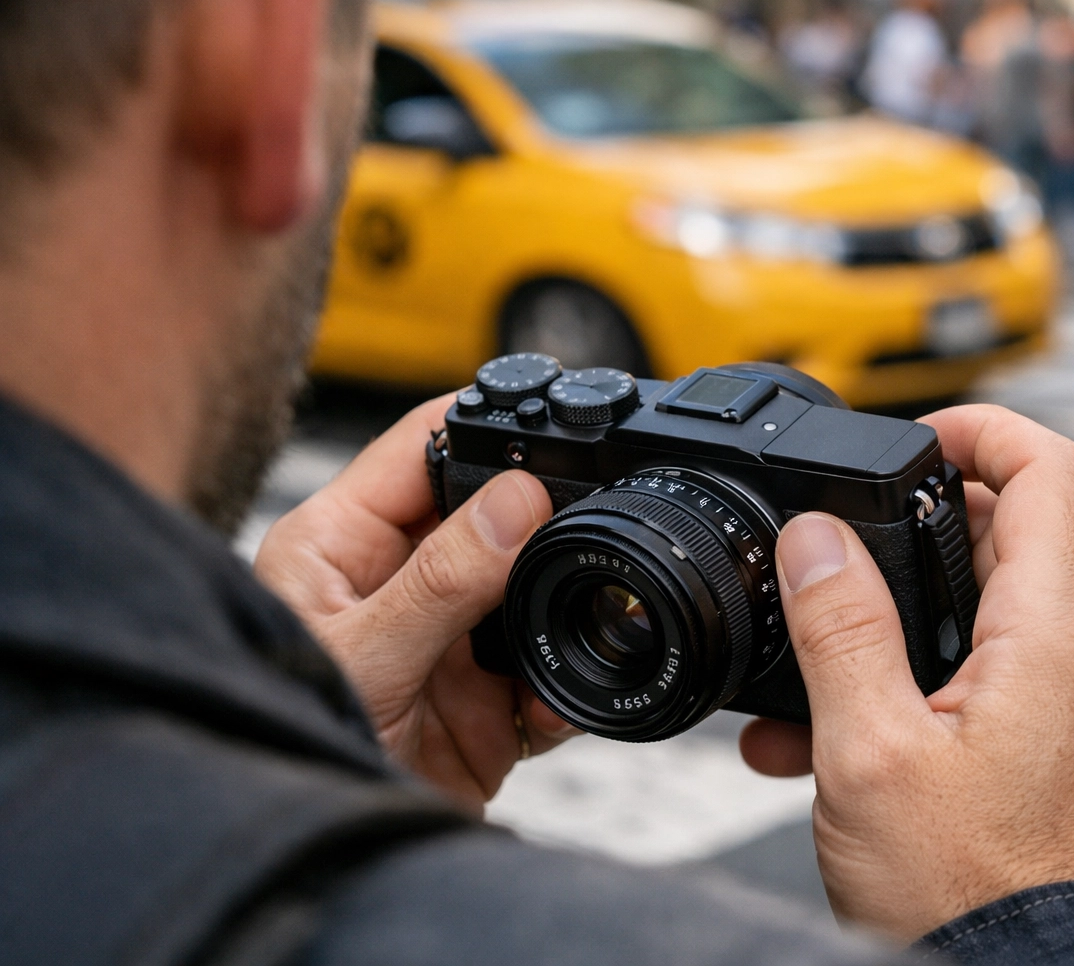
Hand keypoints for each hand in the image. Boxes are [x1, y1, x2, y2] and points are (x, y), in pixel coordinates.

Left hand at [254, 395, 576, 807]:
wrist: (312, 862)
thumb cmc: (284, 740)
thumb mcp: (363, 654)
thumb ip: (441, 581)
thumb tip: (516, 499)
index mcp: (344, 542)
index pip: (424, 449)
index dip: (485, 427)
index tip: (551, 423)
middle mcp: (399, 583)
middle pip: (493, 518)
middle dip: (541, 525)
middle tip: (579, 534)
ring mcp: (446, 643)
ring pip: (531, 593)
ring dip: (560, 610)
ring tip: (571, 625)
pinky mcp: (484, 704)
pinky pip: (546, 673)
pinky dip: (566, 686)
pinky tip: (555, 705)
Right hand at [738, 405, 1073, 940]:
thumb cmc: (974, 899)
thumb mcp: (871, 756)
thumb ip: (840, 629)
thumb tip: (817, 537)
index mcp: (1062, 636)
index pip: (1052, 466)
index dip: (981, 427)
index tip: (917, 441)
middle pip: (1018, 541)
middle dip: (914, 550)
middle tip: (838, 590)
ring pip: (1010, 619)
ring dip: (916, 632)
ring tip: (823, 697)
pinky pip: (1026, 682)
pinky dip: (951, 686)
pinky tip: (873, 742)